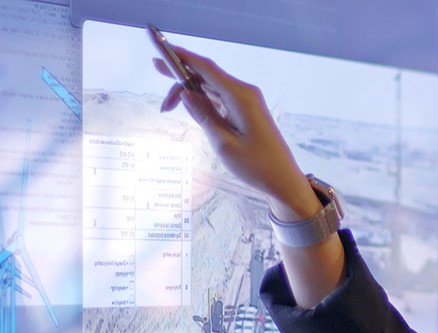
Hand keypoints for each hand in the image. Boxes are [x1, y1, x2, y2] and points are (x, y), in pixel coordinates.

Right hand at [156, 47, 317, 218]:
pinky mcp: (245, 110)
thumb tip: (186, 93)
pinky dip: (202, 100)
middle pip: (207, 75)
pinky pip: (219, 98)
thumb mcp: (223, 143)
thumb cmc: (256, 165)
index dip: (182, 57)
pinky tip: (187, 107)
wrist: (283, 179)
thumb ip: (203, 115)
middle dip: (181, 73)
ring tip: (166, 106)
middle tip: (155, 66)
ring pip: (211, 87)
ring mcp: (246, 101)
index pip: (206, 68)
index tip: (162, 49)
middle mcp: (244, 92)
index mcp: (240, 96)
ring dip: (189, 92)